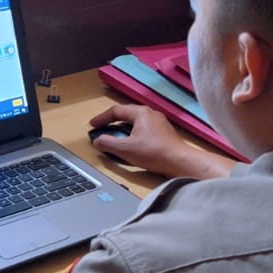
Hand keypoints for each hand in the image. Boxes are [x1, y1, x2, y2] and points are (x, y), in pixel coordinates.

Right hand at [87, 104, 236, 180]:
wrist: (179, 161)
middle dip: (112, 123)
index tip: (93, 125)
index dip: (102, 118)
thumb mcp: (125, 149)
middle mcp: (151, 114)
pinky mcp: (164, 133)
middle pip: (126, 115)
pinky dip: (134, 135)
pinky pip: (144, 130)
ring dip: (123, 129)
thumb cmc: (153, 152)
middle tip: (102, 130)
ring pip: (136, 123)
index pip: (116, 111)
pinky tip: (132, 145)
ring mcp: (159, 123)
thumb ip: (108, 143)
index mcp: (141, 113)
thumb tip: (97, 141)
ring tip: (116, 138)